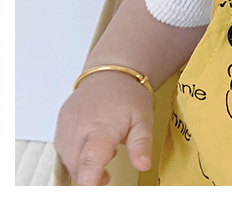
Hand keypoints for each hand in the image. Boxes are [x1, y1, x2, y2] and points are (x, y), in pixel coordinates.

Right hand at [54, 70, 154, 185]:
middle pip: (77, 167)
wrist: (111, 74)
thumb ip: (141, 144)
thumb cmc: (128, 96)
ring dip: (83, 167)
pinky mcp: (59, 127)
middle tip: (107, 175)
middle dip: (90, 177)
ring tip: (103, 152)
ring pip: (68, 161)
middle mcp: (79, 127)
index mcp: (102, 126)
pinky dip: (75, 157)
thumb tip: (144, 165)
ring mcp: (66, 127)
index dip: (89, 181)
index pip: (90, 160)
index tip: (95, 187)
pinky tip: (89, 147)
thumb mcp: (144, 119)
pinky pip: (62, 151)